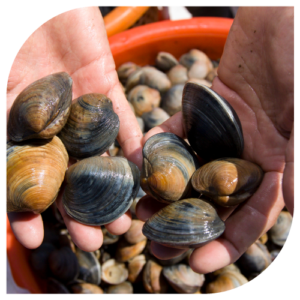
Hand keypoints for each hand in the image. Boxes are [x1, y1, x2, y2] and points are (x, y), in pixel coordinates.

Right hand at [5, 6, 142, 250]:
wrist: (43, 3)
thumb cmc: (14, 42)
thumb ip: (1, 120)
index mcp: (20, 126)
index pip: (25, 177)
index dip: (28, 209)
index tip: (37, 239)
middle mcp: (52, 124)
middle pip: (67, 175)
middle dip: (79, 209)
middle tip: (94, 239)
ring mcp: (80, 108)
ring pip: (98, 156)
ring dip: (110, 188)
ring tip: (124, 220)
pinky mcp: (105, 88)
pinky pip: (122, 120)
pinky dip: (131, 144)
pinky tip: (140, 170)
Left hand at [136, 5, 294, 272]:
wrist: (282, 19)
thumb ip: (298, 165)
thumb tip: (294, 212)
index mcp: (275, 161)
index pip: (251, 214)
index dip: (228, 241)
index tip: (200, 263)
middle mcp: (246, 152)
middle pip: (212, 197)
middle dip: (186, 223)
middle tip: (158, 244)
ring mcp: (222, 132)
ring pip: (190, 168)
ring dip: (166, 189)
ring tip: (141, 209)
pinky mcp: (203, 109)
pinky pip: (178, 131)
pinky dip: (162, 144)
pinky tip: (141, 159)